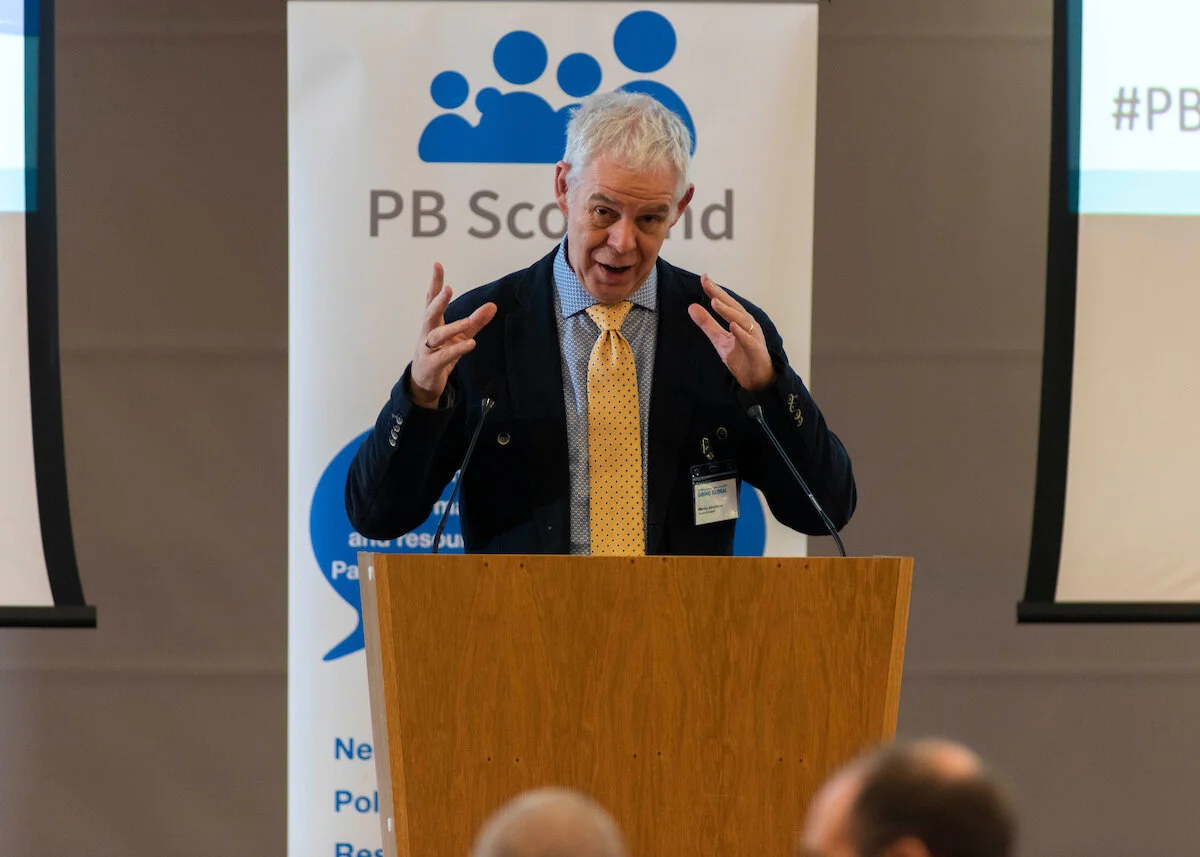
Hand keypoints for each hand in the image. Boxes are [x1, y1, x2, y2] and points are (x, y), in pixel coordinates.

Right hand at [410, 263, 496, 407]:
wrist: (424, 382)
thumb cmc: (440, 354)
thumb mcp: (461, 336)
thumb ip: (476, 321)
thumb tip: (493, 306)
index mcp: (432, 323)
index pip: (432, 299)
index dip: (435, 282)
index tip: (437, 265)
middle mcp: (427, 333)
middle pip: (430, 314)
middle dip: (438, 302)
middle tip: (448, 290)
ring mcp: (427, 349)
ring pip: (437, 336)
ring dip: (453, 327)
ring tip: (468, 321)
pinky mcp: (431, 365)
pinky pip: (444, 356)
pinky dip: (457, 349)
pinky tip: (470, 344)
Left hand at [687, 274, 774, 391]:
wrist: (756, 378)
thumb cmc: (741, 356)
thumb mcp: (719, 339)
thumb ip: (707, 324)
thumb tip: (691, 307)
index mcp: (740, 320)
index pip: (726, 303)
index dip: (715, 291)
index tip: (704, 278)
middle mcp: (748, 325)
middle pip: (734, 307)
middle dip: (721, 295)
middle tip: (708, 284)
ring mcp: (754, 337)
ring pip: (741, 321)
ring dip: (729, 311)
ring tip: (715, 302)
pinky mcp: (756, 351)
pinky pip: (749, 340)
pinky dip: (741, 333)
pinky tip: (732, 326)